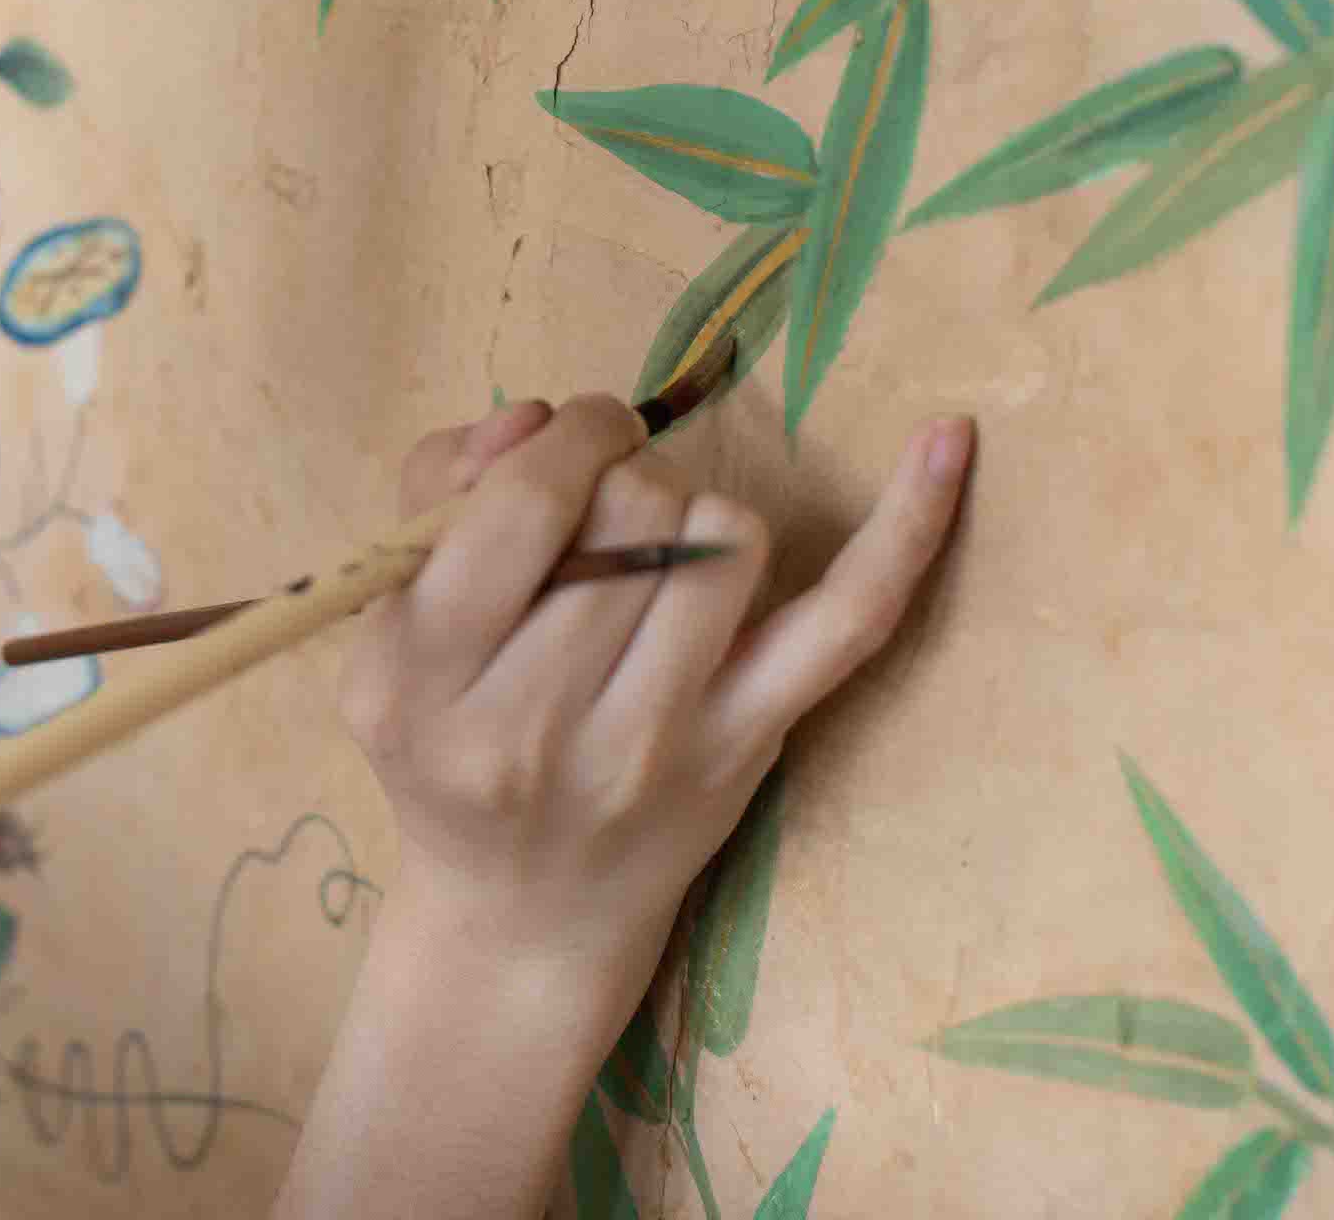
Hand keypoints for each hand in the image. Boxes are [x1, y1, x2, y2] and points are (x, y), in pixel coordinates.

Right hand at [345, 393, 975, 994]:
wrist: (523, 916)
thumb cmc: (449, 739)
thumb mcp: (389, 625)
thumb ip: (441, 489)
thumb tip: (540, 417)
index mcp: (425, 677)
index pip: (523, 504)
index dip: (568, 439)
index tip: (578, 437)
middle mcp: (540, 722)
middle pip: (632, 508)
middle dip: (624, 477)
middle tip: (605, 520)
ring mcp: (661, 742)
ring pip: (726, 536)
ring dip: (698, 513)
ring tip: (662, 558)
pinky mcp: (754, 744)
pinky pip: (853, 617)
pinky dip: (907, 525)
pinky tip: (944, 440)